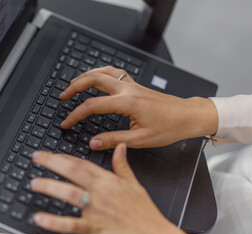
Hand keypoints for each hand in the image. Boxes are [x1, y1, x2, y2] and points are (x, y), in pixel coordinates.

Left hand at [30, 144, 190, 233]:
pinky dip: (54, 221)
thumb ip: (122, 165)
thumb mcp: (134, 184)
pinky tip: (40, 217)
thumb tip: (119, 146)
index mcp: (109, 180)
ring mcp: (96, 209)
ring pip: (70, 194)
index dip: (65, 157)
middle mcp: (101, 192)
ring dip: (50, 187)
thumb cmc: (144, 212)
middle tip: (36, 157)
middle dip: (52, 163)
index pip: (83, 164)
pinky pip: (71, 224)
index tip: (52, 154)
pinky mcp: (94, 228)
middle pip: (73, 172)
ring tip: (34, 183)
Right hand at [59, 66, 217, 149]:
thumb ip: (113, 140)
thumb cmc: (170, 127)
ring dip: (85, 76)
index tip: (66, 123)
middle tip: (63, 96)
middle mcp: (127, 89)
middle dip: (74, 86)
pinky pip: (114, 72)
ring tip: (74, 84)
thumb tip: (93, 143)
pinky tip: (97, 77)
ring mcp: (131, 84)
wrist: (188, 116)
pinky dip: (101, 72)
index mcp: (127, 103)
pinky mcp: (135, 85)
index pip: (92, 106)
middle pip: (93, 79)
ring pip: (102, 71)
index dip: (75, 115)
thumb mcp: (140, 139)